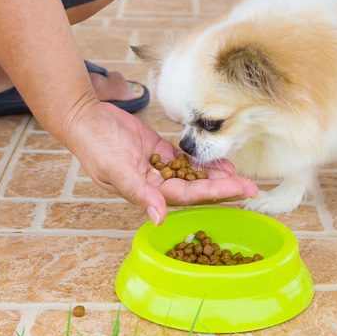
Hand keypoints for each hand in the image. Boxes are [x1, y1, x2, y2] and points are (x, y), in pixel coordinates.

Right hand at [67, 101, 256, 223]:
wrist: (84, 117)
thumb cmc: (94, 144)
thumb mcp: (115, 168)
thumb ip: (139, 193)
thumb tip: (159, 218)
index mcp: (146, 192)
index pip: (188, 196)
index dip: (215, 194)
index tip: (240, 191)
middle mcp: (155, 184)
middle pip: (196, 189)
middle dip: (224, 188)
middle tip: (252, 186)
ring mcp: (158, 167)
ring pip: (194, 176)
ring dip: (215, 176)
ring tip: (240, 175)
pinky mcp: (159, 151)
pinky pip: (186, 160)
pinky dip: (202, 161)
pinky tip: (220, 160)